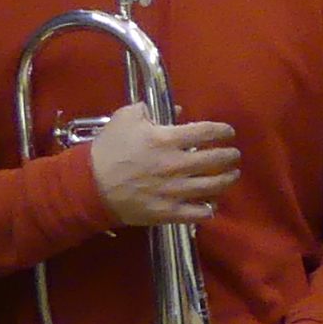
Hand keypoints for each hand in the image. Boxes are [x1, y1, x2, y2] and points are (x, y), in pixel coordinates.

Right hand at [89, 109, 240, 224]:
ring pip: (213, 186)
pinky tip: (213, 204)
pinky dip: (209, 209)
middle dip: (230, 156)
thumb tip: (177, 111)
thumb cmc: (108, 149)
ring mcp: (174, 190)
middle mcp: (176, 165)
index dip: (223, 131)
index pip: (207, 131)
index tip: (228, 132)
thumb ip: (150, 110)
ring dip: (227, 180)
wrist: (89, 185)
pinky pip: (198, 213)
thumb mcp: (125, 118)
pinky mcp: (168, 212)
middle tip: (233, 155)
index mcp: (167, 139)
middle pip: (216, 159)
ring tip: (231, 176)